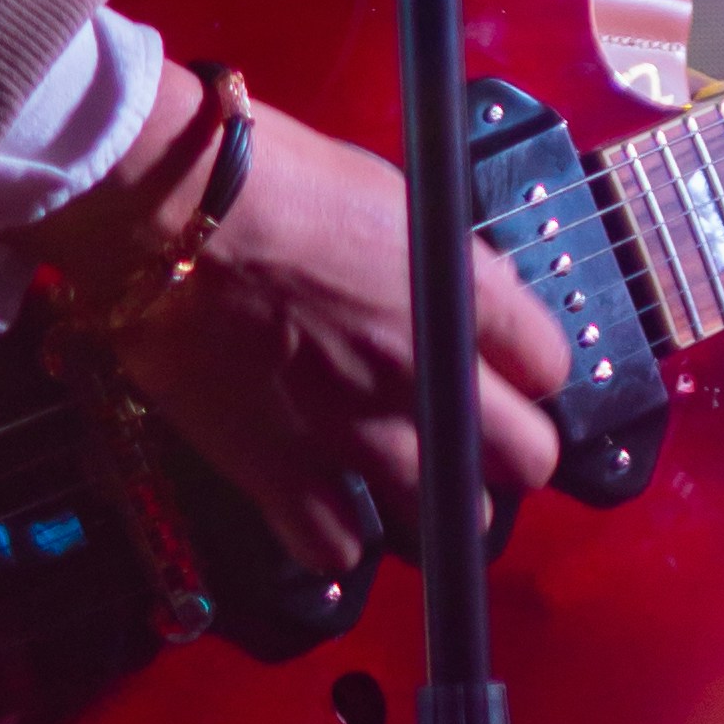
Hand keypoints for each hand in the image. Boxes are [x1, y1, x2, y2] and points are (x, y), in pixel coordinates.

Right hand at [32, 67, 567, 577]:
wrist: (175, 211)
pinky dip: (333, 534)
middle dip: (502, 445)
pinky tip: (320, 503)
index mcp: (466, 299)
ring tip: (393, 466)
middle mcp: (432, 381)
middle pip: (526, 458)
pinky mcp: (284, 478)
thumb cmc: (276, 176)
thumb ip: (436, 265)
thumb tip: (448, 295)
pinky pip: (337, 547)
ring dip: (428, 493)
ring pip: (449, 517)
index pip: (549, 365)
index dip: (524, 365)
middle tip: (461, 424)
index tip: (497, 361)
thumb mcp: (389, 198)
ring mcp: (361, 440)